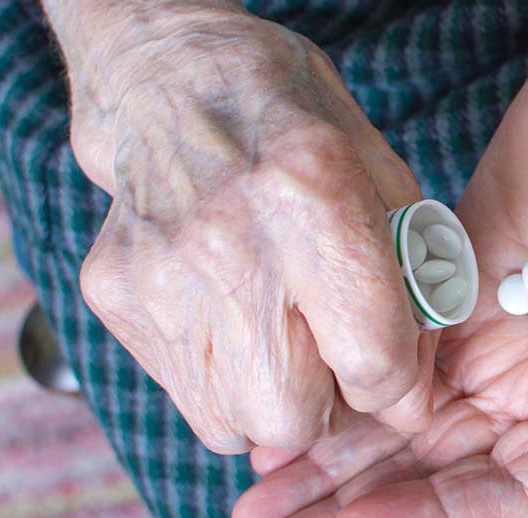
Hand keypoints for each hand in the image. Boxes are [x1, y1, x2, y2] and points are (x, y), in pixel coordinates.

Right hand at [53, 1, 432, 452]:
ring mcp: (160, 280)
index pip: (370, 362)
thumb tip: (412, 393)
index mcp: (312, 202)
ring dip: (273, 406)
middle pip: (290, 418)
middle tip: (336, 367)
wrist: (175, 81)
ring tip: (285, 344)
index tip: (396, 376)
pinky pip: (187, 396)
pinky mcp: (116, 298)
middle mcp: (229, 248)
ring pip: (231, 424)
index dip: (398, 388)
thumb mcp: (386, 181)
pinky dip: (223, 383)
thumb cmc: (298, 129)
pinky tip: (236, 324)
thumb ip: (410, 288)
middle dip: (328, 410)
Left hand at [230, 21, 527, 517]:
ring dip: (328, 463)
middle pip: (438, 472)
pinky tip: (275, 410)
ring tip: (248, 508)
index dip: (435, 515)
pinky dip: (332, 380)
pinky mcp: (448, 282)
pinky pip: (381, 345)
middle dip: (354, 512)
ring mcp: (492, 338)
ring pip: (398, 419)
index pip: (510, 491)